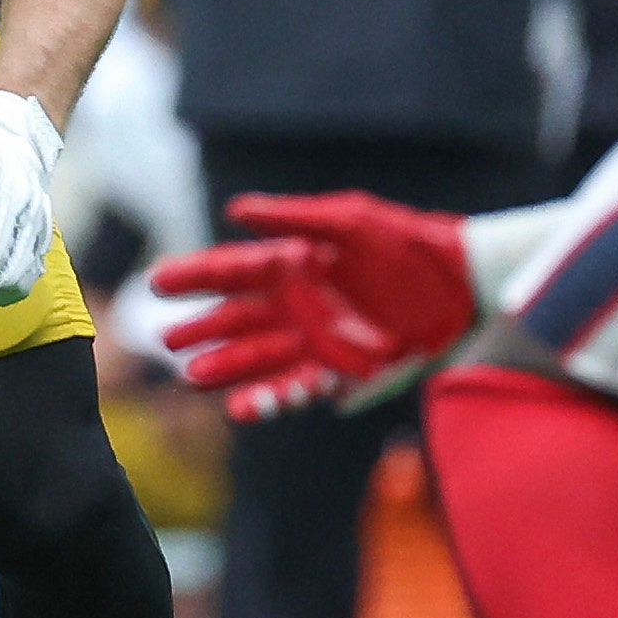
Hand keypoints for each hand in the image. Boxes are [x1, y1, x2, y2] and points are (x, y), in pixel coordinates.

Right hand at [147, 190, 478, 420]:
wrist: (461, 285)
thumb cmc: (408, 243)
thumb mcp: (351, 221)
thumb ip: (292, 217)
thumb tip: (234, 210)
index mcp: (294, 263)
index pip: (232, 270)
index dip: (194, 277)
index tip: (156, 283)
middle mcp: (297, 304)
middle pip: (236, 318)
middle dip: (201, 328)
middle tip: (165, 339)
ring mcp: (315, 341)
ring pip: (257, 357)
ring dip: (225, 366)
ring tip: (192, 373)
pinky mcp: (340, 372)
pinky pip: (295, 389)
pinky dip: (267, 400)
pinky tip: (241, 407)